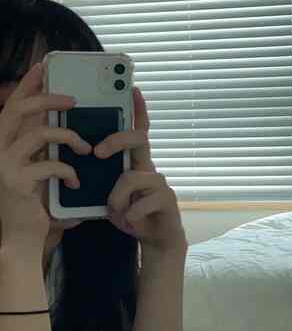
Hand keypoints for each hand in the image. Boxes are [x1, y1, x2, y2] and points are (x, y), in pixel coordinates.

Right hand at [0, 61, 89, 253]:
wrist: (19, 239)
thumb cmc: (30, 204)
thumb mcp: (35, 169)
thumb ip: (43, 147)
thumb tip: (64, 122)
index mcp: (2, 143)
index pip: (12, 105)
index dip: (26, 84)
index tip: (43, 67)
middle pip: (17, 110)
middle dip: (46, 98)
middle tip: (73, 99)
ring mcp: (4, 165)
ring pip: (37, 134)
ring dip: (67, 136)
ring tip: (85, 147)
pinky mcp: (16, 183)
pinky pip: (48, 165)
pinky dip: (67, 170)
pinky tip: (75, 181)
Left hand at [95, 87, 186, 254]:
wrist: (156, 241)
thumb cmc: (131, 214)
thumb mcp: (110, 195)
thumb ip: (102, 179)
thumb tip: (84, 166)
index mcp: (135, 164)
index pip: (138, 131)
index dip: (138, 110)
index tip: (133, 89)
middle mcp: (149, 168)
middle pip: (139, 140)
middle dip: (116, 140)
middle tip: (97, 152)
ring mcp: (160, 183)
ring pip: (132, 177)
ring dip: (117, 198)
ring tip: (117, 212)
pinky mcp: (167, 200)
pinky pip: (141, 201)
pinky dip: (130, 214)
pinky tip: (130, 222)